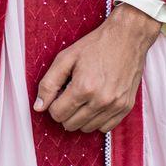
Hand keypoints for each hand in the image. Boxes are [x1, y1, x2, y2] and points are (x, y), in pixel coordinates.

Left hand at [32, 3, 161, 132]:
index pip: (57, 114)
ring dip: (80, 117)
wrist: (127, 37)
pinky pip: (105, 128)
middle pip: (71, 124)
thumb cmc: (96, 45)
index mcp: (84, 88)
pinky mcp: (126, 107)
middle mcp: (101, 100)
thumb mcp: (66, 58)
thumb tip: (38, 107)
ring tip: (84, 98)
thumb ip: (49, 83)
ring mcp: (116, 105)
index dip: (54, 104)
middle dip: (65, 112)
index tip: (60, 93)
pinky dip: (97, 120)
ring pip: (87, 128)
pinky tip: (95, 104)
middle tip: (71, 94)